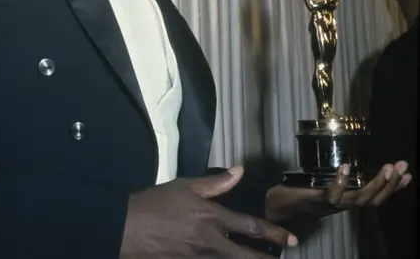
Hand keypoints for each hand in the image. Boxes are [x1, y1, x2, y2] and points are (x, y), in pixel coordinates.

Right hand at [121, 166, 297, 257]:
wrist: (128, 228)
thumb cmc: (156, 202)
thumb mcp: (185, 186)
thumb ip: (215, 182)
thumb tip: (240, 170)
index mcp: (212, 218)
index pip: (250, 227)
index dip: (274, 234)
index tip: (292, 240)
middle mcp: (211, 243)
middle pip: (247, 258)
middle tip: (283, 257)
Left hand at [265, 161, 411, 222]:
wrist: (275, 206)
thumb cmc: (297, 194)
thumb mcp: (322, 186)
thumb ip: (336, 181)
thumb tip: (349, 165)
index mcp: (345, 201)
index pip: (375, 198)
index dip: (392, 188)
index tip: (407, 175)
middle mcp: (342, 206)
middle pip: (374, 201)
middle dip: (391, 184)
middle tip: (403, 166)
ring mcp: (329, 205)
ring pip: (359, 200)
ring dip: (375, 185)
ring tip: (387, 168)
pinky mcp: (315, 200)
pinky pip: (332, 196)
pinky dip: (341, 183)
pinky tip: (347, 167)